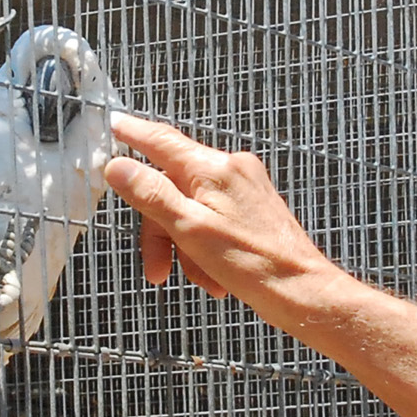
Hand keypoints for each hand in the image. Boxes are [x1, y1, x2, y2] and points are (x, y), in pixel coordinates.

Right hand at [105, 115, 340, 312]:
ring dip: (186, 248)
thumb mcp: (191, 230)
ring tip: (202, 278)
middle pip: (172, 188)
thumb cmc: (255, 265)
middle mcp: (231, 170)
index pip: (161, 140)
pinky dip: (205, 249)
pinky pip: (212, 222)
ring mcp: (244, 189)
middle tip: (159, 269)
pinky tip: (215, 277)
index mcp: (213, 169)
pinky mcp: (252, 209)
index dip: (133, 133)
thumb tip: (119, 167)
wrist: (303, 292)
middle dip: (161, 232)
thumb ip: (153, 196)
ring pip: (191, 210)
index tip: (113, 124)